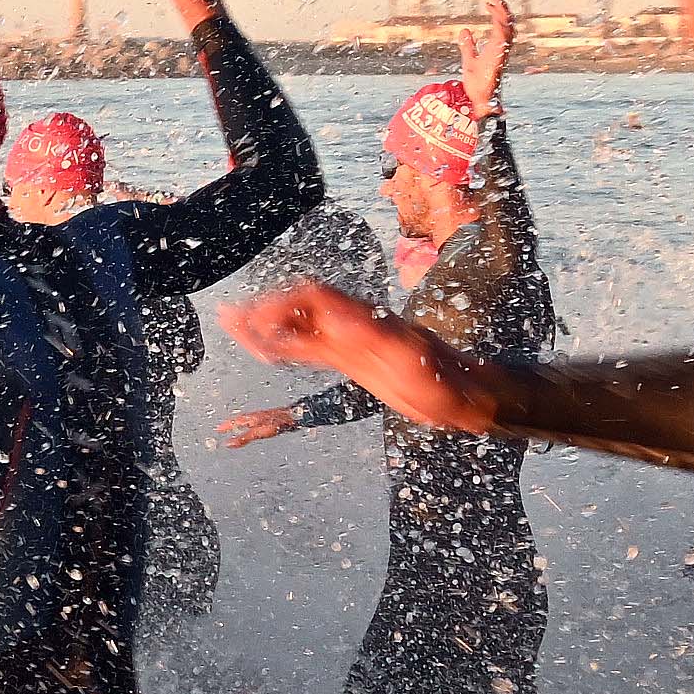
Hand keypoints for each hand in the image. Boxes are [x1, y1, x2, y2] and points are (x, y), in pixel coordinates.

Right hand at [218, 405, 304, 447]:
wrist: (292, 416)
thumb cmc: (277, 424)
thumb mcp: (258, 433)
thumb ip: (243, 439)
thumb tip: (229, 443)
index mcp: (250, 418)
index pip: (234, 422)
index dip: (226, 426)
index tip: (218, 429)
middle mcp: (254, 416)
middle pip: (239, 419)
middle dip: (230, 423)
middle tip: (223, 427)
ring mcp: (261, 416)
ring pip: (246, 419)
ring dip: (238, 422)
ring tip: (234, 426)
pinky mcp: (267, 418)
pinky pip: (252, 420)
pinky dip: (247, 423)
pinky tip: (251, 426)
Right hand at [221, 283, 495, 434]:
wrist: (464, 396)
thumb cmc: (442, 379)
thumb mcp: (409, 357)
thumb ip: (372, 334)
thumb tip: (332, 313)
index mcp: (363, 318)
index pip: (312, 297)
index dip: (281, 305)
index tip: (257, 322)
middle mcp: (352, 324)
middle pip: (298, 306)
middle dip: (263, 311)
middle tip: (229, 319)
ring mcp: (350, 342)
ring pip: (298, 326)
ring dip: (267, 325)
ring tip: (234, 326)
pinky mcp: (351, 360)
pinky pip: (309, 348)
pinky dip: (284, 347)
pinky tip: (266, 351)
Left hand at [461, 0, 513, 112]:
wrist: (479, 101)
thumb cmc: (477, 84)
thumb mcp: (469, 59)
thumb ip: (468, 45)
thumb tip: (464, 30)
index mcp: (496, 47)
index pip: (500, 25)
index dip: (497, 12)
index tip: (488, 0)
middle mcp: (501, 49)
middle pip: (508, 24)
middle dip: (503, 9)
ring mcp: (501, 54)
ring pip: (507, 29)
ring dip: (502, 14)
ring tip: (495, 1)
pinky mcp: (498, 59)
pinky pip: (503, 41)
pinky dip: (501, 28)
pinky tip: (495, 18)